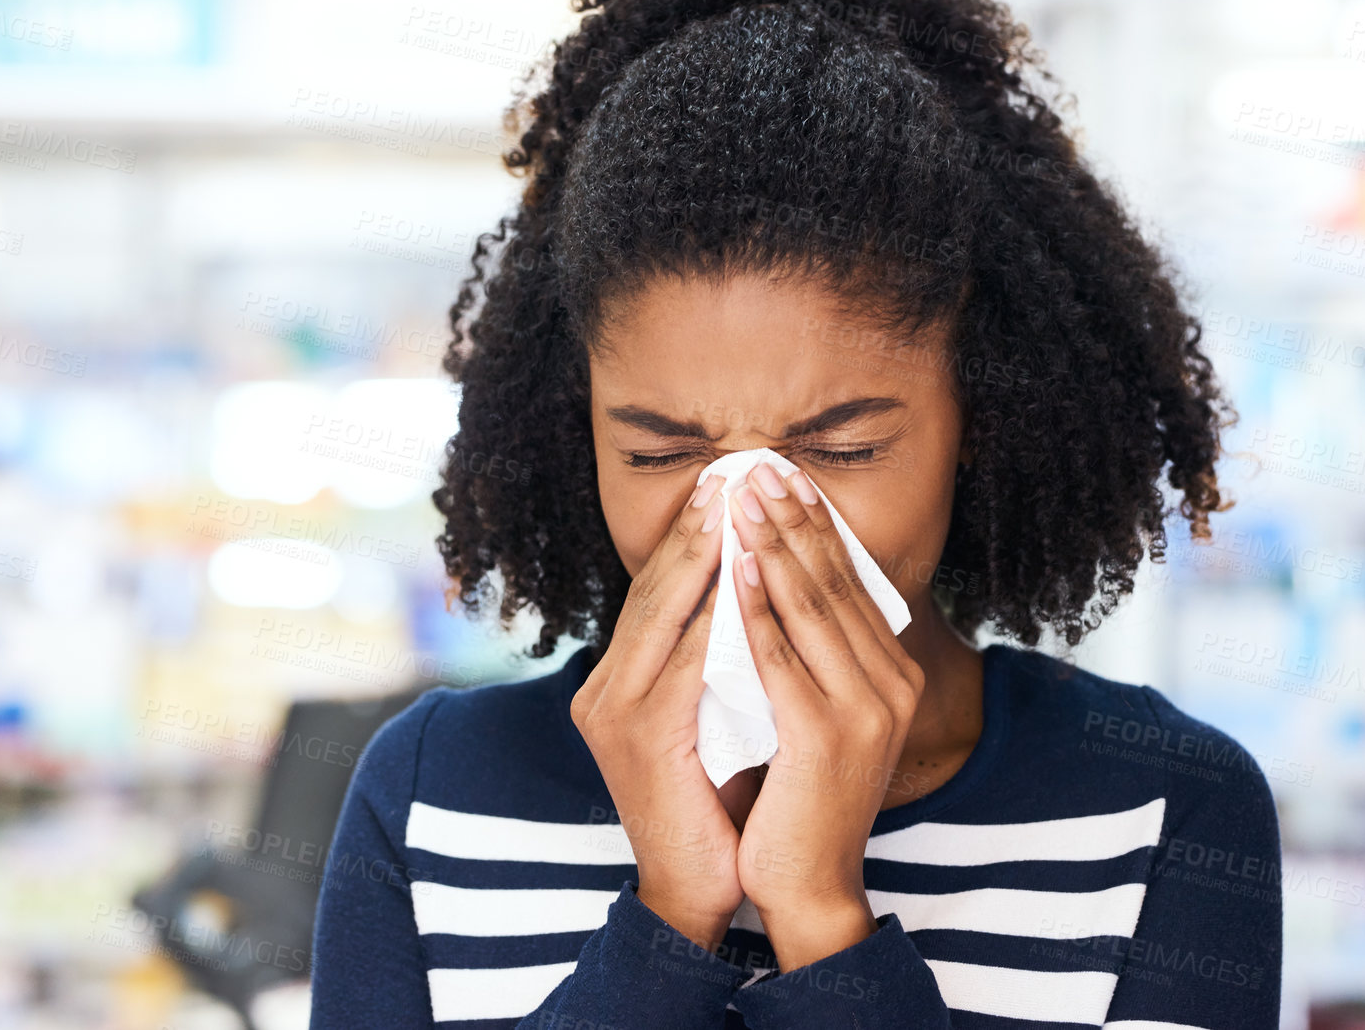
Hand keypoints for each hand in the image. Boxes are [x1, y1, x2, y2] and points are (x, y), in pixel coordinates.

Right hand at [569, 475, 749, 951]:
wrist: (698, 888)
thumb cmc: (717, 802)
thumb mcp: (714, 716)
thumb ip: (719, 662)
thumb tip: (759, 595)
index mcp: (618, 682)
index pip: (656, 594)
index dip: (688, 539)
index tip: (725, 489)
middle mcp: (604, 690)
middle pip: (652, 591)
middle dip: (691, 531)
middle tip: (728, 476)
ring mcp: (613, 713)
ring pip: (660, 615)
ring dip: (698, 558)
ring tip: (731, 508)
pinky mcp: (638, 738)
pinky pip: (682, 663)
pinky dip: (710, 618)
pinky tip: (738, 580)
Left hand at [724, 464, 924, 970]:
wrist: (811, 884)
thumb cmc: (806, 801)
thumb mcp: (822, 718)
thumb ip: (818, 662)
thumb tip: (790, 591)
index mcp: (894, 678)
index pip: (852, 584)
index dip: (817, 527)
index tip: (785, 479)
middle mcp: (891, 686)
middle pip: (834, 583)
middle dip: (792, 519)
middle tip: (760, 466)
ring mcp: (864, 710)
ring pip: (810, 607)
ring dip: (772, 544)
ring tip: (742, 497)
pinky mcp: (825, 735)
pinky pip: (781, 655)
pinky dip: (755, 605)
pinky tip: (735, 565)